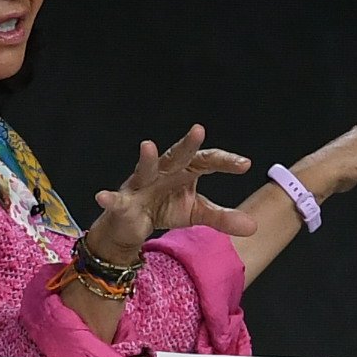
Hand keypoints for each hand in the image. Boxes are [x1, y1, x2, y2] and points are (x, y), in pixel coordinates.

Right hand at [87, 124, 260, 260]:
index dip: (224, 161)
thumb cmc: (165, 208)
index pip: (206, 161)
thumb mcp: (195, 213)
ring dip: (146, 159)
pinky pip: (116, 200)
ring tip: (148, 145)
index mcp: (183, 171)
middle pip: (176, 156)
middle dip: (186, 144)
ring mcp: (140, 185)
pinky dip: (109, 198)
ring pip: (144, 169)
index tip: (245, 164)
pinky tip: (102, 196)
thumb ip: (221, 218)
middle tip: (199, 130)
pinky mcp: (122, 203)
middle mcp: (162, 172)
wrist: (132, 225)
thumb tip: (254, 226)